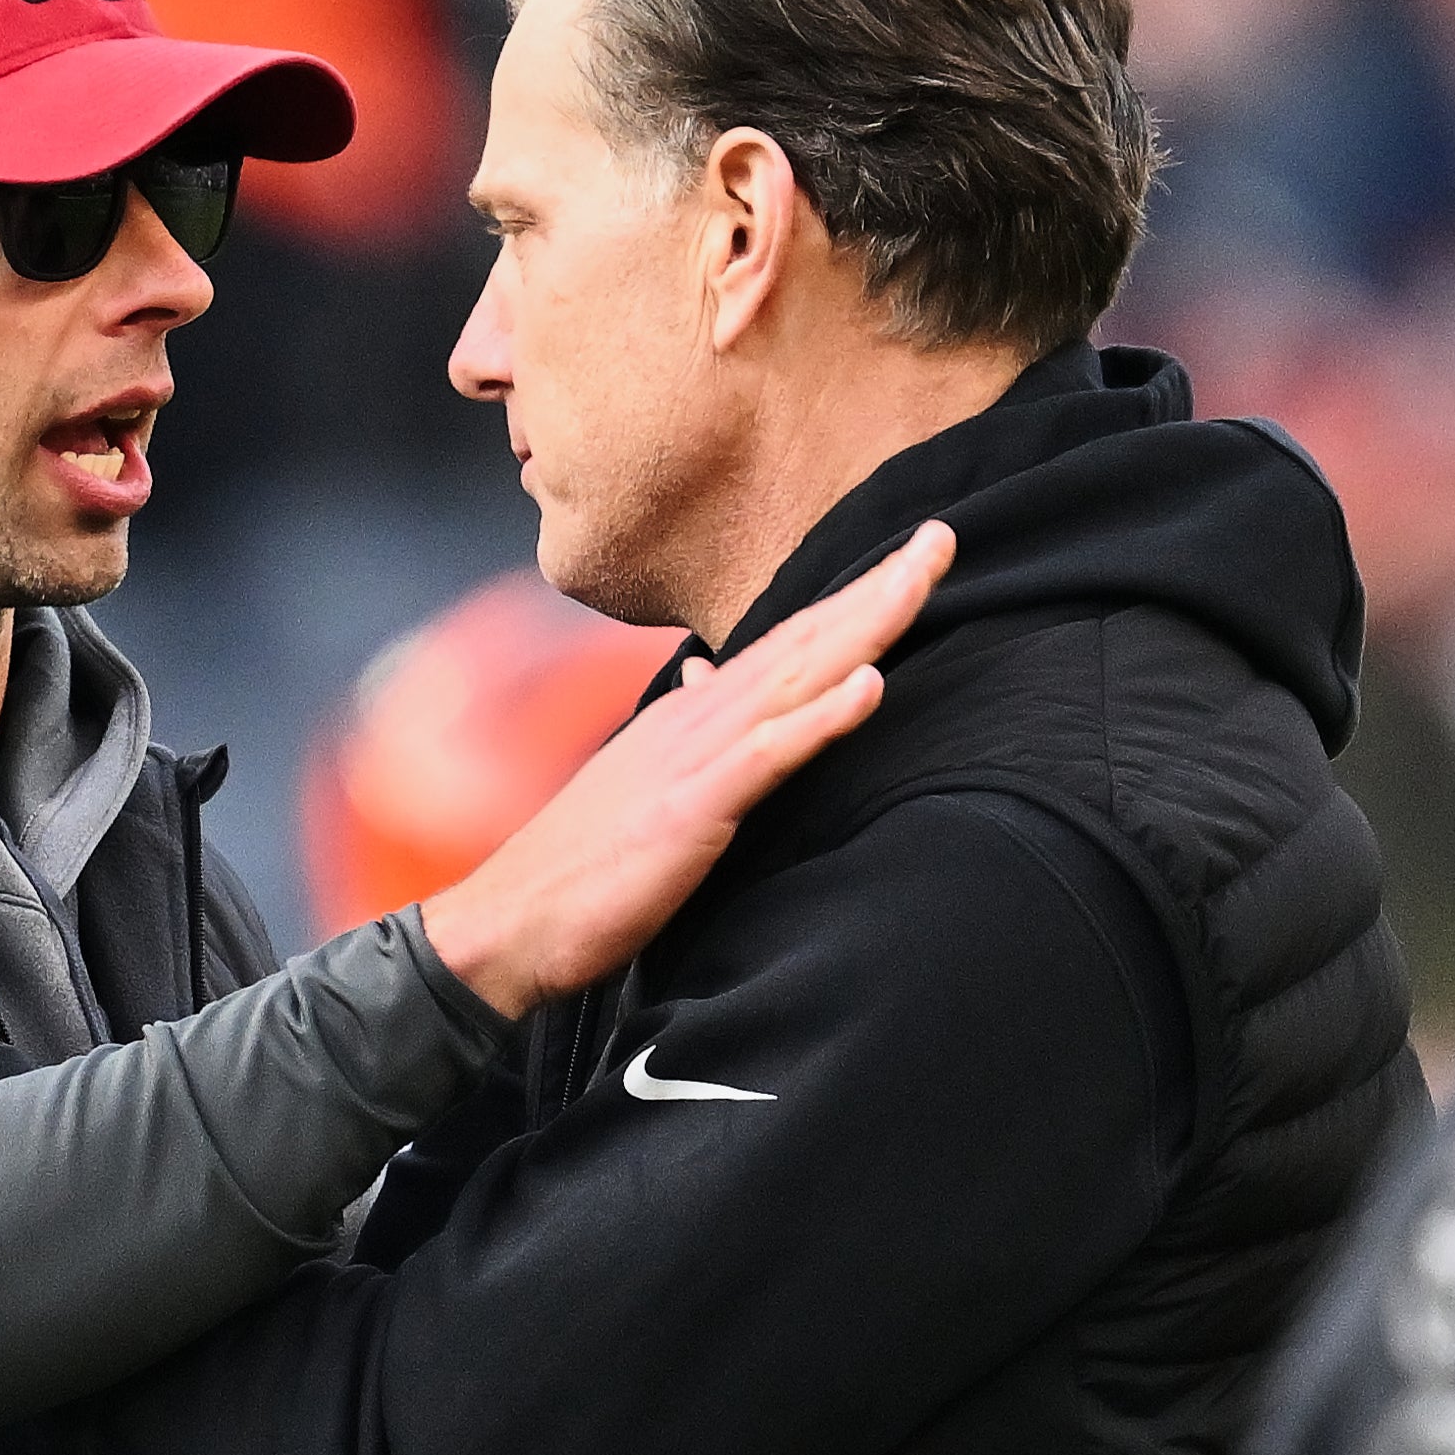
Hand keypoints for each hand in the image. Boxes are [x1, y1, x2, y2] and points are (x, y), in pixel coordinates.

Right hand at [418, 520, 954, 1017]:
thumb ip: (686, 727)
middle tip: (944, 534)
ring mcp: (696, 757)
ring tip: (922, 573)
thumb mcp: (645, 781)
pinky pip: (769, 754)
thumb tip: (706, 672)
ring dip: (866, 622)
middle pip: (806, 638)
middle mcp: (701, 717)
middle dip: (880, 585)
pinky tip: (869, 683)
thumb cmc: (579, 863)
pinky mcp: (692, 807)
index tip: (912, 557)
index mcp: (697, 714)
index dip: (854, 598)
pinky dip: (822, 715)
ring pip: (797, 674)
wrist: (509, 920)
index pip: (791, 642)